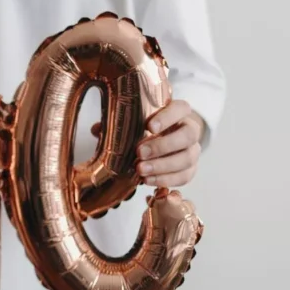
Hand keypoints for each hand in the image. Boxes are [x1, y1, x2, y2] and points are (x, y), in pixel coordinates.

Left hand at [89, 100, 203, 186]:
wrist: (167, 140)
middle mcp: (190, 129)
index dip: (167, 117)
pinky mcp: (191, 169)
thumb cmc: (147, 128)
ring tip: (141, 171)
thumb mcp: (136, 120)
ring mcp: (193, 150)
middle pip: (188, 135)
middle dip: (163, 146)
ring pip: (188, 158)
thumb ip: (119, 123)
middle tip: (140, 153)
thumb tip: (96, 129)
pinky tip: (148, 180)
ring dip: (163, 166)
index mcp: (179, 112)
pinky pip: (185, 176)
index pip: (181, 108)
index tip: (149, 127)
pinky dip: (166, 180)